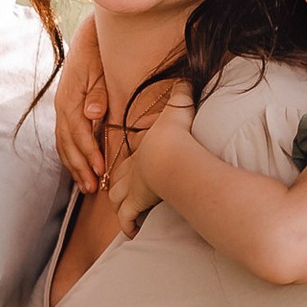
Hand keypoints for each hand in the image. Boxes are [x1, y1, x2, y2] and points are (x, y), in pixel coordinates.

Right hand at [54, 19, 109, 192]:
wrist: (89, 36)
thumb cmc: (98, 52)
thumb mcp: (101, 69)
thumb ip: (99, 92)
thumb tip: (92, 113)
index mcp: (69, 98)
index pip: (78, 132)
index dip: (89, 152)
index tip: (100, 169)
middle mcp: (62, 106)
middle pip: (67, 144)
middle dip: (79, 167)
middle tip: (93, 188)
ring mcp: (62, 109)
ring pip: (63, 144)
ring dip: (74, 166)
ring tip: (86, 186)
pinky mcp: (66, 111)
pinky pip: (65, 138)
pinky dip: (71, 155)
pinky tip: (79, 168)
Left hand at [105, 89, 191, 237]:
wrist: (170, 155)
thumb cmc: (175, 134)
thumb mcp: (179, 107)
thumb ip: (183, 92)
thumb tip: (189, 74)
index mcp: (139, 151)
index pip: (128, 161)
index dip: (128, 168)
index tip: (134, 174)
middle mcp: (130, 170)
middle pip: (116, 182)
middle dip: (118, 189)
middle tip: (124, 197)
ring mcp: (130, 188)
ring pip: (116, 201)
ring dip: (121, 208)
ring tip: (129, 216)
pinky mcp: (134, 203)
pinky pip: (127, 219)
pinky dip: (129, 226)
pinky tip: (134, 232)